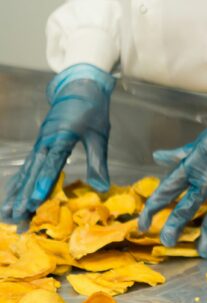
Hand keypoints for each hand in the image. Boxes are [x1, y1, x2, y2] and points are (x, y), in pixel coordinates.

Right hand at [2, 64, 114, 220]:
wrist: (79, 86)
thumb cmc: (92, 110)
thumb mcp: (99, 135)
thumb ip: (98, 161)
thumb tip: (101, 187)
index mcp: (61, 137)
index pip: (51, 164)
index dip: (42, 184)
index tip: (34, 202)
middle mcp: (45, 141)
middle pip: (32, 172)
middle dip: (23, 196)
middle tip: (14, 217)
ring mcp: (40, 143)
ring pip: (25, 171)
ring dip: (16, 192)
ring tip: (6, 213)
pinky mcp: (39, 144)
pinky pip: (27, 166)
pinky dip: (18, 181)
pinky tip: (11, 195)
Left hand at [137, 82, 206, 256]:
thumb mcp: (200, 139)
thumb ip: (180, 154)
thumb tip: (158, 157)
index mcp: (193, 163)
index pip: (167, 191)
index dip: (153, 208)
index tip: (143, 222)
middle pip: (187, 208)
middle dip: (174, 227)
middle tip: (165, 241)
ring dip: (206, 236)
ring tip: (201, 251)